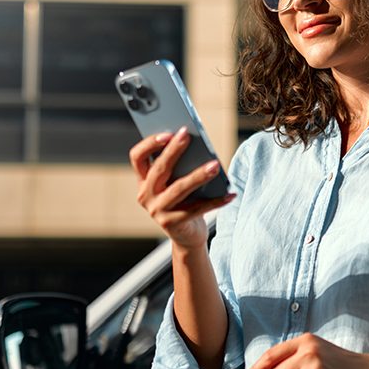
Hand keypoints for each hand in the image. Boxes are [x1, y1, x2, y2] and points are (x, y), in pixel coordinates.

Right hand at [130, 128, 233, 249]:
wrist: (187, 236)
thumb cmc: (185, 202)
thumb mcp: (177, 183)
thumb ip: (180, 167)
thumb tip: (197, 146)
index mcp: (144, 181)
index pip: (137, 157)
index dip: (149, 143)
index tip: (167, 133)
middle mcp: (145, 195)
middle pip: (159, 169)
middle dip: (173, 150)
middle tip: (188, 135)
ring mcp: (157, 211)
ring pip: (179, 188)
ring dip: (198, 175)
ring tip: (215, 165)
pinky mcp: (172, 224)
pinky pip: (197, 209)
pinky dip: (216, 201)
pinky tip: (230, 194)